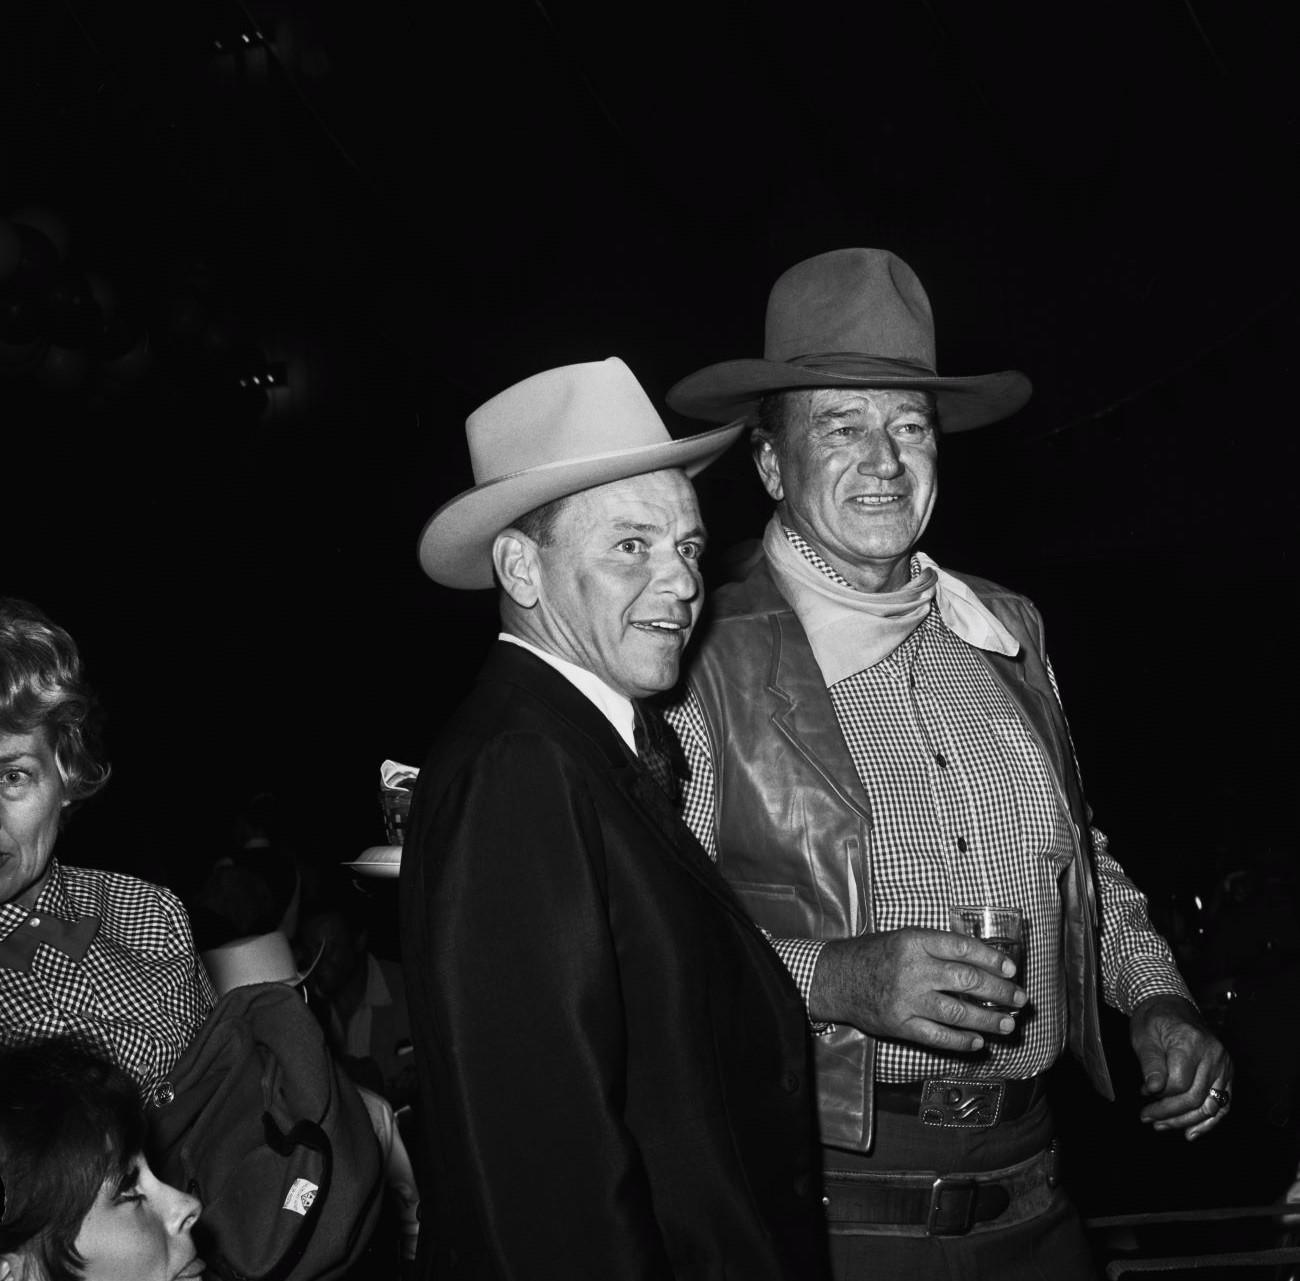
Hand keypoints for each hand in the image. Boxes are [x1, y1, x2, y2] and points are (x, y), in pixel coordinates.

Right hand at [809, 928, 1027, 1050]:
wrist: (835, 978)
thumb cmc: (874, 955)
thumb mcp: (903, 938)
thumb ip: (937, 947)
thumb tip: (980, 958)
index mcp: (914, 941)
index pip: (962, 947)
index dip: (991, 959)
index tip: (1011, 969)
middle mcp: (912, 969)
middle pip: (966, 981)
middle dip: (999, 992)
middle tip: (1019, 999)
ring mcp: (905, 999)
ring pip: (957, 1012)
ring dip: (987, 1020)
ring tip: (1007, 1024)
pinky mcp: (899, 1024)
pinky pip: (936, 1036)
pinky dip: (960, 1041)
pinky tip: (977, 1042)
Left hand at [1129, 994, 1233, 1139]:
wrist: (1171, 1005)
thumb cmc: (1155, 1019)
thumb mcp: (1144, 1035)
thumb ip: (1150, 1063)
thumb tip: (1152, 1090)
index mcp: (1191, 1042)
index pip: (1178, 1084)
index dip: (1159, 1096)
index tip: (1143, 1096)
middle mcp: (1213, 1055)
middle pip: (1194, 1097)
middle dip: (1170, 1113)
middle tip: (1148, 1118)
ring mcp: (1224, 1065)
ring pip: (1210, 1105)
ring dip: (1187, 1121)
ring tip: (1164, 1126)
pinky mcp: (1227, 1072)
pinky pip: (1223, 1103)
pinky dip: (1209, 1120)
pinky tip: (1192, 1132)